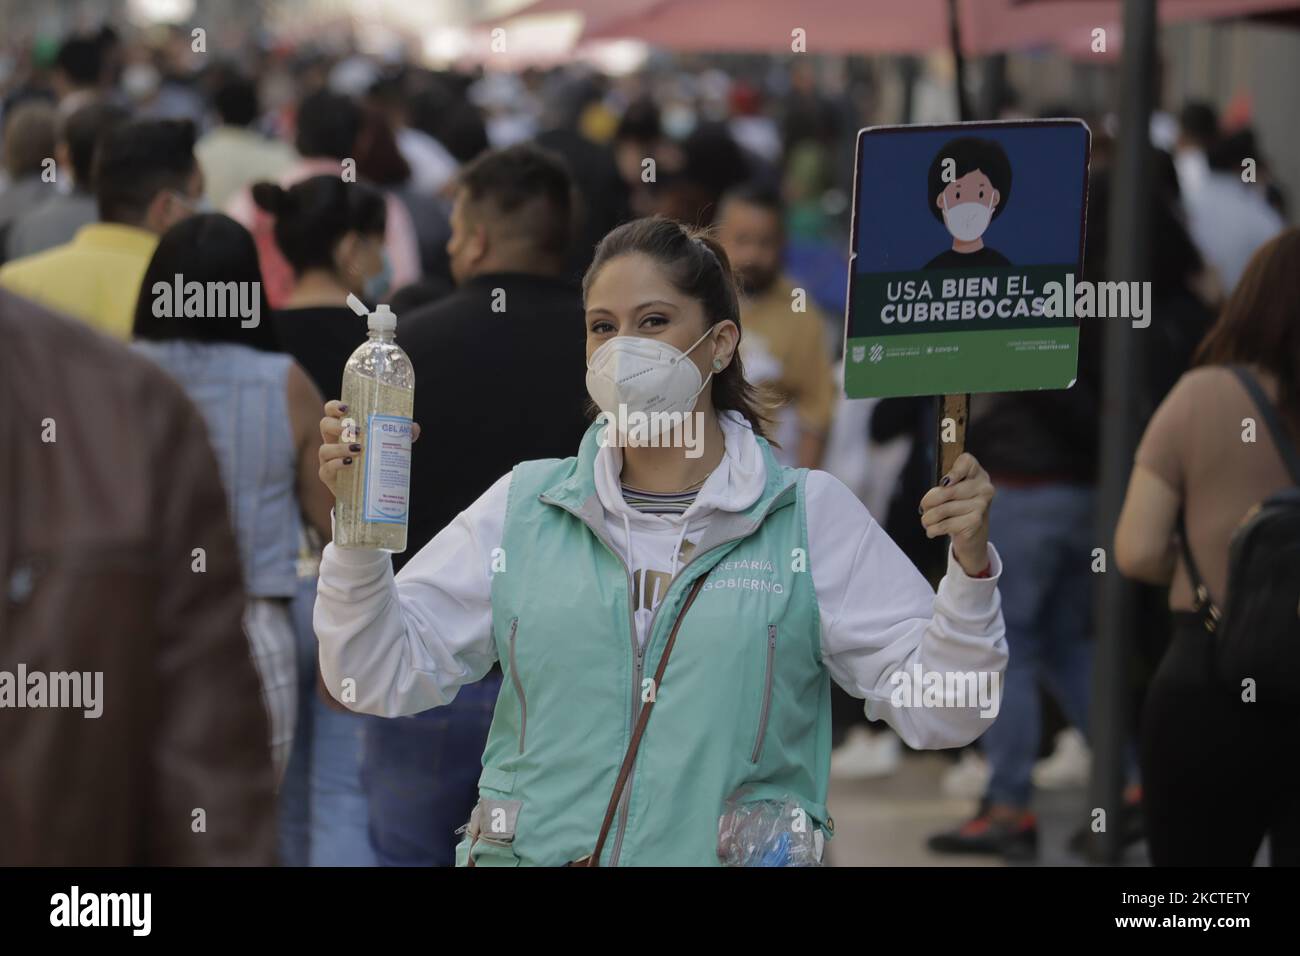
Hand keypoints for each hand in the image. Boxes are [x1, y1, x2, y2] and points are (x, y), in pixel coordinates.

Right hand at [317, 400, 419, 498]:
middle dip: (337, 425)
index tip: (346, 408)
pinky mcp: (328, 476)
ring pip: (325, 449)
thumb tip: (413, 427)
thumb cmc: (372, 462)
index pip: (331, 411)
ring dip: (341, 447)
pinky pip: (327, 468)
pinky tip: (350, 463)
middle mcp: (332, 442)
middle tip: (357, 430)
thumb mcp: (386, 447)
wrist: (365, 492)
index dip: (334, 407)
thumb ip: (400, 436)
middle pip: (324, 425)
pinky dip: (338, 464)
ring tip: (359, 449)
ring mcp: (327, 459)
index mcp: (343, 430)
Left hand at [919, 452, 994, 575]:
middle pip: (948, 490)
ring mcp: (981, 505)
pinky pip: (945, 524)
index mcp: (977, 473)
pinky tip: (931, 531)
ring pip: (943, 509)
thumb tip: (942, 487)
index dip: (954, 471)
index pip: (967, 462)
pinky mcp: (975, 522)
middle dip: (929, 501)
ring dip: (928, 518)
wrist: (971, 534)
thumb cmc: (956, 507)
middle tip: (923, 508)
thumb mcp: (950, 492)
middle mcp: (984, 488)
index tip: (943, 482)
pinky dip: (933, 529)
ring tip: (926, 521)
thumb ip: (944, 486)